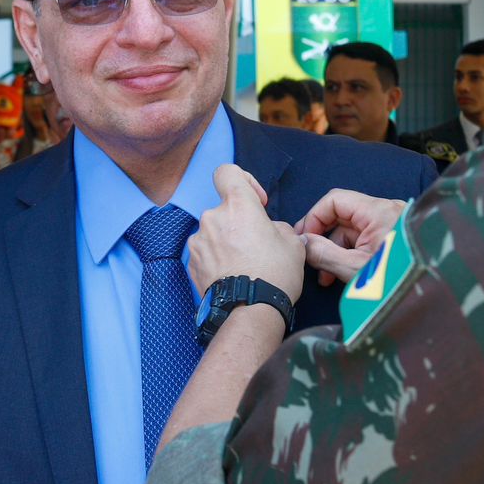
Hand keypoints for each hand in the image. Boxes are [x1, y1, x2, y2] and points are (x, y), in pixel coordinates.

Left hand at [189, 165, 304, 302]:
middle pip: (225, 208)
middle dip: (239, 222)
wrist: (249, 311)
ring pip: (214, 231)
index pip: (227, 172)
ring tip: (244, 264)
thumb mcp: (293, 244)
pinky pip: (205, 251)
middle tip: (257, 245)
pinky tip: (232, 274)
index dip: (243, 180)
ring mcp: (198, 240)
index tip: (257, 202)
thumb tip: (270, 230)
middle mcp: (213, 217)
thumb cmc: (274, 274)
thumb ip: (278, 227)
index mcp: (238, 205)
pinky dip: (216, 258)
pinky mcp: (191, 262)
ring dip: (227, 241)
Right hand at [295, 189, 408, 284]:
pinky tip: (340, 274)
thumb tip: (302, 242)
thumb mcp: (354, 268)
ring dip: (335, 251)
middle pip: (342, 216)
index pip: (335, 200)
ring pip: (352, 230)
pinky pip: (364, 239)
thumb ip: (324, 254)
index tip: (303, 239)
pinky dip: (350, 254)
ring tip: (325, 277)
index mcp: (378, 211)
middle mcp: (386, 211)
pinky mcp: (393, 237)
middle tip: (309, 257)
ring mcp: (390, 224)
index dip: (314, 218)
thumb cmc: (396, 281)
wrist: (429, 298)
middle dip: (323, 238)